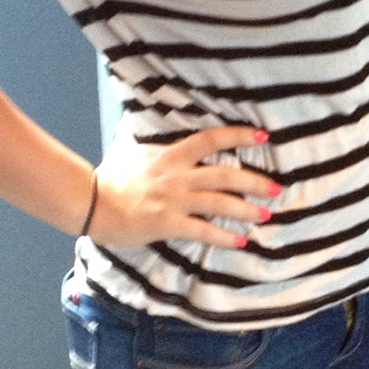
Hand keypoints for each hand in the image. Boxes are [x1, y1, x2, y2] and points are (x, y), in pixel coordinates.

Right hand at [91, 126, 280, 250]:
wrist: (92, 203)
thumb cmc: (112, 178)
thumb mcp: (135, 150)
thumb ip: (155, 143)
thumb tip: (158, 127)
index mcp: (172, 154)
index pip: (211, 139)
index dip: (238, 136)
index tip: (262, 136)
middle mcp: (178, 175)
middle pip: (225, 174)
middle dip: (254, 181)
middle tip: (276, 188)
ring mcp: (175, 199)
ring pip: (220, 202)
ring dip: (246, 209)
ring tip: (265, 215)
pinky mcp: (169, 223)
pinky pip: (203, 230)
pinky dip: (224, 236)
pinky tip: (241, 241)